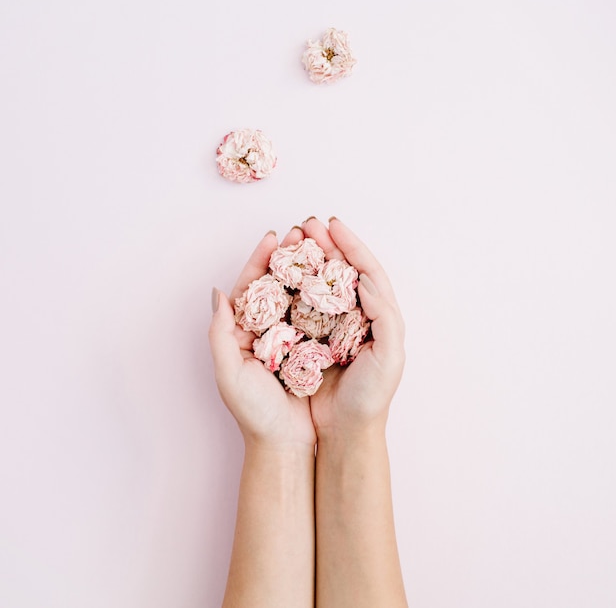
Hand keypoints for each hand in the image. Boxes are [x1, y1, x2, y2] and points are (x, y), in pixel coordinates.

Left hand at [208, 227, 316, 449]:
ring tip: (320, 246)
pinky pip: (320, 315)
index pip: (250, 287)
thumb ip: (219, 333)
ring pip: (300, 295)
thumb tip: (218, 293)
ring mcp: (292, 337)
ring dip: (309, 270)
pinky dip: (326, 296)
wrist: (285, 444)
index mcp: (243, 332)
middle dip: (288, 257)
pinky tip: (336, 280)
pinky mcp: (314, 348)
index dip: (260, 261)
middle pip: (277, 284)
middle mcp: (268, 330)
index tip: (274, 237)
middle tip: (302, 232)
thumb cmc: (254, 413)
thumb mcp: (229, 372)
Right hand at [302, 217, 405, 438]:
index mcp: (379, 316)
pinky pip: (302, 305)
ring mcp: (333, 325)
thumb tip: (364, 279)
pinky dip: (294, 286)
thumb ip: (384, 315)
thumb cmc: (371, 396)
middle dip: (326, 245)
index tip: (334, 226)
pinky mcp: (312, 337)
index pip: (366, 271)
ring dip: (309, 260)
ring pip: (321, 284)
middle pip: (342, 271)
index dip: (351, 246)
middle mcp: (356, 316)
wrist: (345, 430)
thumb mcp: (390, 357)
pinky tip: (282, 274)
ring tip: (294, 240)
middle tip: (307, 225)